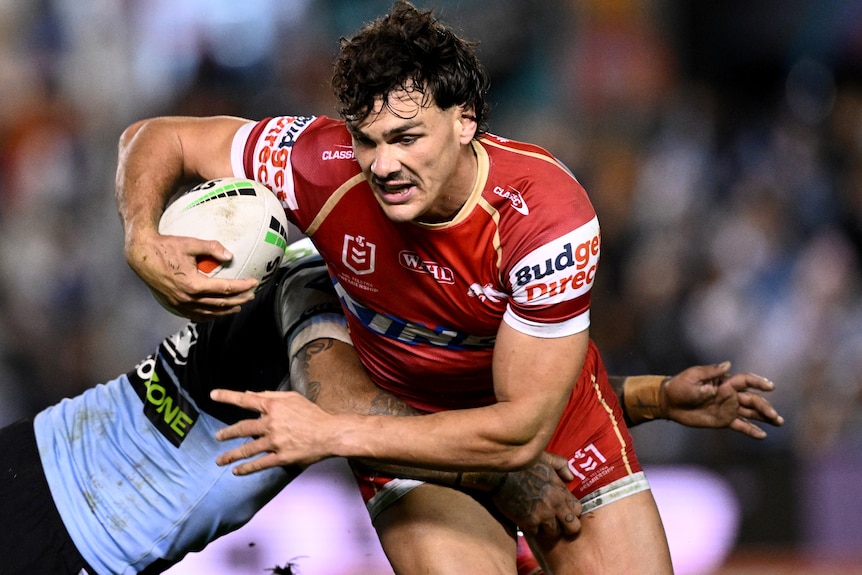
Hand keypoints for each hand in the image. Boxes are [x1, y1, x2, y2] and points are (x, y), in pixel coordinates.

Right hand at [126, 231, 256, 320]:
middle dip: (239, 300)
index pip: (225, 288)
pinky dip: (209, 315)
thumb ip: (212, 248)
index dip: (242, 286)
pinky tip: (216, 313)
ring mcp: (180, 304)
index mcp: (194, 284)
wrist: (141, 255)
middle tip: (251, 295)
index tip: (254, 282)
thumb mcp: (190, 244)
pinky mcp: (174, 305)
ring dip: (226, 311)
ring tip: (238, 306)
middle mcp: (188, 298)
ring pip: (209, 312)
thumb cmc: (166, 247)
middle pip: (220, 303)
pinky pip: (195, 315)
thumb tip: (230, 256)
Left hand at [211, 389, 335, 472]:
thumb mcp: (292, 397)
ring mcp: (275, 442)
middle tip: (218, 437)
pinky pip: (259, 464)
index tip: (213, 395)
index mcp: (273, 406)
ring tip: (220, 460)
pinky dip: (246, 469)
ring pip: (247, 449)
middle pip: (242, 428)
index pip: (246, 400)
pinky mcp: (281, 457)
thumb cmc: (313, 413)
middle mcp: (271, 423)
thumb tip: (249, 394)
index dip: (228, 396)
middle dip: (227, 433)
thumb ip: (270, 395)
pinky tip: (237, 471)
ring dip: (231, 455)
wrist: (330, 433)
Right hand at [491, 453, 580, 542]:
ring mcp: (543, 514)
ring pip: (554, 532)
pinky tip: (525, 518)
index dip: (571, 512)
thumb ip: (561, 465)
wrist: (500, 474)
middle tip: (556, 523)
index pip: (578, 510)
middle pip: (573, 527)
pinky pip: (536, 533)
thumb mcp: (545, 457)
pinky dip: (531, 528)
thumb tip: (570, 477)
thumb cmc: (522, 465)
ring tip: (538, 520)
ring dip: (546, 528)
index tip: (563, 511)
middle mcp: (555, 504)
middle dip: (566, 527)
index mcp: (560, 489)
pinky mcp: (529, 522)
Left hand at [662, 361, 783, 438]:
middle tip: (774, 416)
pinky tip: (762, 435)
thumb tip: (728, 364)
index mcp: (724, 382)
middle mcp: (730, 395)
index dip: (759, 382)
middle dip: (765, 407)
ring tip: (778, 422)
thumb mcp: (693, 376)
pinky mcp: (723, 420)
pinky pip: (740, 425)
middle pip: (752, 399)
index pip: (746, 381)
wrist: (669, 402)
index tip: (771, 387)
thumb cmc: (679, 386)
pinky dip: (751, 430)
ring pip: (751, 412)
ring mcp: (728, 408)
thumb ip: (711, 372)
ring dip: (764, 417)